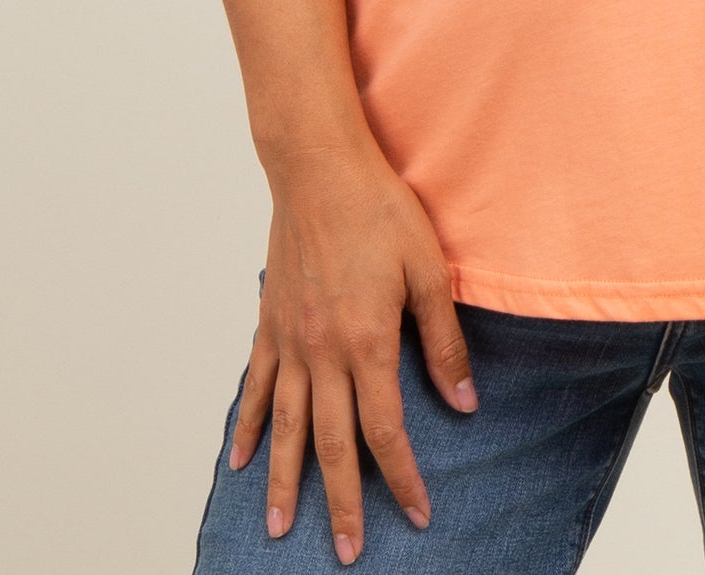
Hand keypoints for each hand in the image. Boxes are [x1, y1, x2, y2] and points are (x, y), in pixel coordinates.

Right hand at [229, 136, 478, 560]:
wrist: (320, 168)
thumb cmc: (380, 210)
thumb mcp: (429, 271)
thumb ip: (443, 342)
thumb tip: (464, 402)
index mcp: (368, 342)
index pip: (386, 431)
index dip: (403, 477)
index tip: (416, 514)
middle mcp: (323, 353)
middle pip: (332, 445)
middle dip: (341, 503)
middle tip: (347, 551)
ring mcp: (290, 341)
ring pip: (288, 428)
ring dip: (285, 482)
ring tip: (279, 529)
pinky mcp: (269, 324)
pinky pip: (258, 387)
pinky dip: (250, 427)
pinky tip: (240, 460)